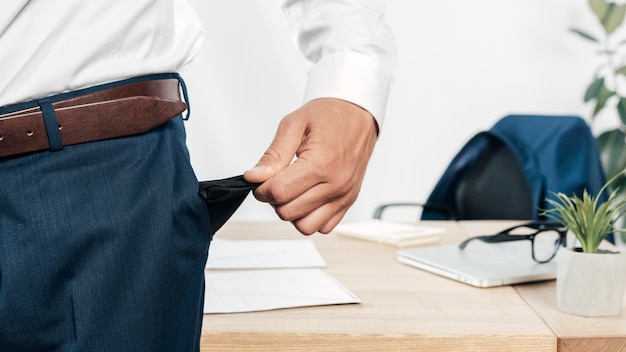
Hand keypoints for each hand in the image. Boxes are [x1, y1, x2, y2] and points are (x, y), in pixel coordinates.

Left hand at [243, 98, 377, 234]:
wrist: (357, 113)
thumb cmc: (329, 115)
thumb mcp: (294, 125)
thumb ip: (273, 155)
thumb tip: (254, 177)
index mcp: (321, 164)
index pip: (279, 193)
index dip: (261, 189)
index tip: (260, 180)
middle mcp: (336, 184)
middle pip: (289, 212)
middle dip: (274, 200)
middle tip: (276, 182)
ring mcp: (344, 195)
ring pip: (305, 226)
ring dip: (292, 212)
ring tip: (292, 191)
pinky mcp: (349, 201)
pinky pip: (324, 227)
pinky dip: (310, 217)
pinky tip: (306, 197)